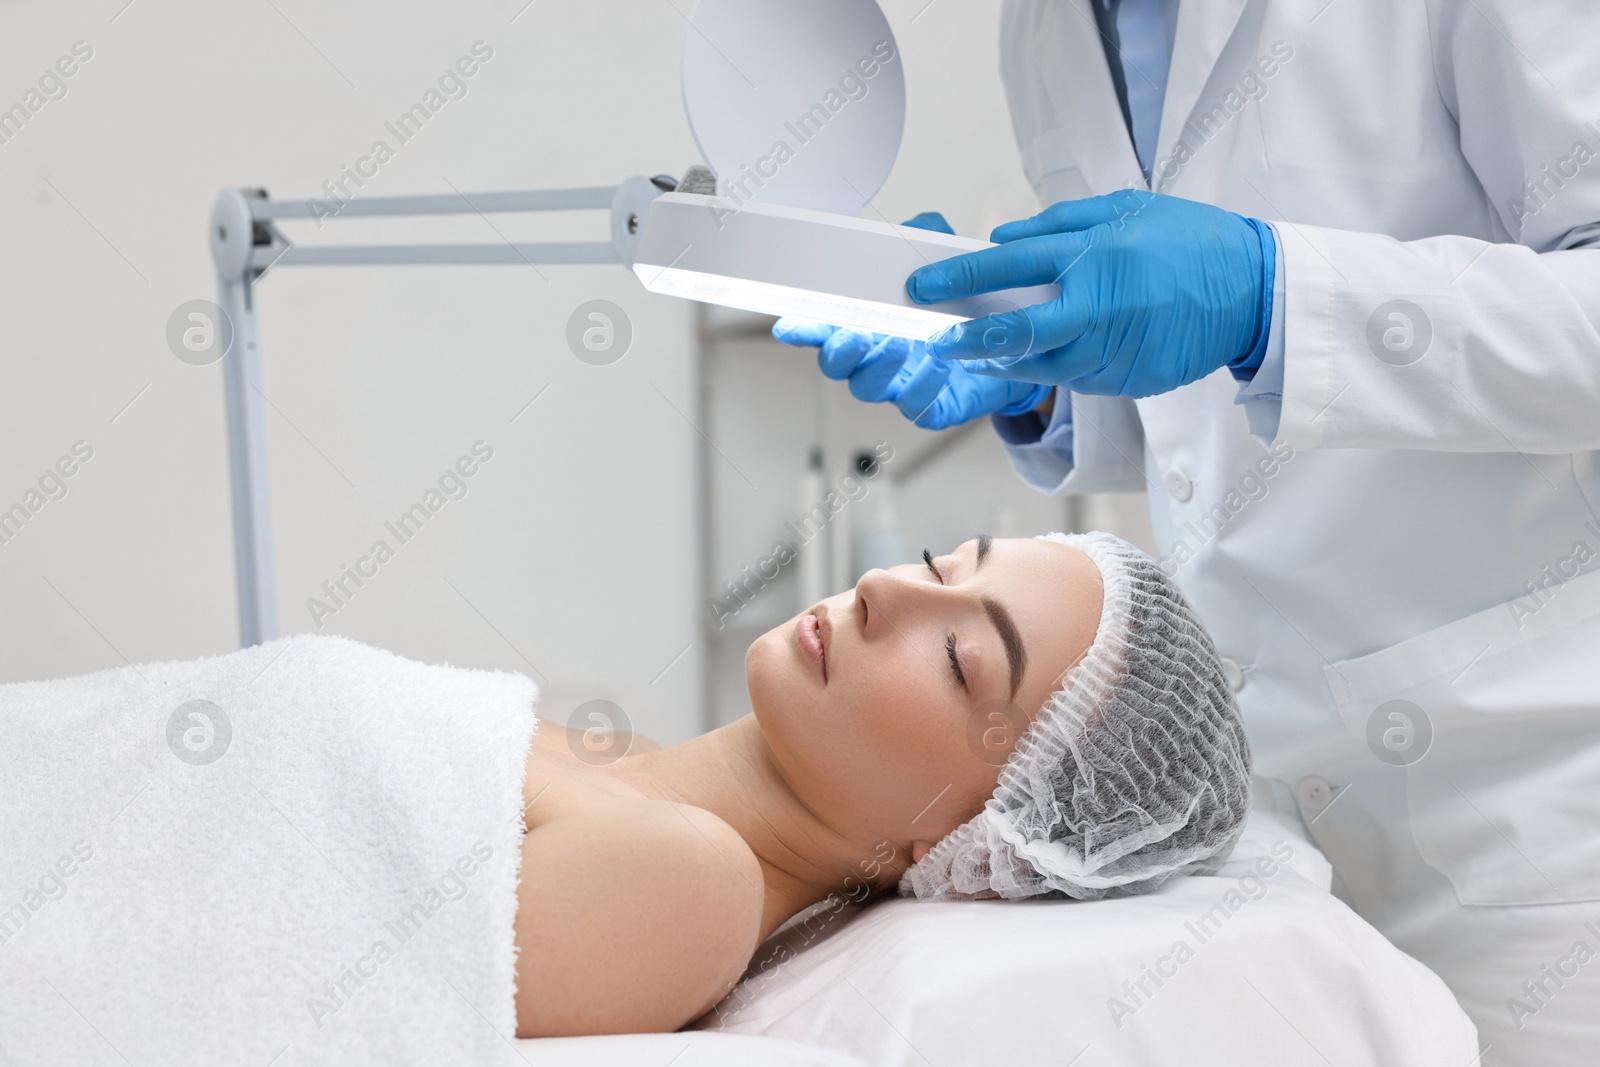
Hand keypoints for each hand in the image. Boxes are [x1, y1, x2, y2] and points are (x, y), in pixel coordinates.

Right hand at [771, 211, 1047, 429]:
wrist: (1015, 344)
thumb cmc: (967, 305)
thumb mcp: (950, 262)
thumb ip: (928, 239)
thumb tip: (919, 226)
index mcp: (867, 320)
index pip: (825, 325)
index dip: (805, 328)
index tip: (791, 327)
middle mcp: (874, 356)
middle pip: (836, 363)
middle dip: (839, 351)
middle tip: (856, 335)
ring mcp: (898, 384)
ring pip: (868, 387)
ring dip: (878, 366)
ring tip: (901, 344)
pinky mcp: (931, 407)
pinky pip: (917, 405)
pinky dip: (923, 385)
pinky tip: (940, 364)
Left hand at [906, 191, 1274, 397]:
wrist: (1253, 291)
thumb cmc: (1189, 242)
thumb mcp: (1126, 209)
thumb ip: (1059, 224)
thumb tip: (1004, 237)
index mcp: (1092, 255)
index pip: (1010, 266)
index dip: (961, 279)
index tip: (925, 287)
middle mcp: (1097, 307)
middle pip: (1016, 331)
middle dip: (969, 338)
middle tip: (939, 341)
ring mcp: (1113, 351)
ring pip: (1042, 366)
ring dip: (1009, 360)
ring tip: (987, 349)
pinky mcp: (1127, 381)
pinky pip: (1077, 379)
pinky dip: (1057, 368)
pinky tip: (1050, 356)